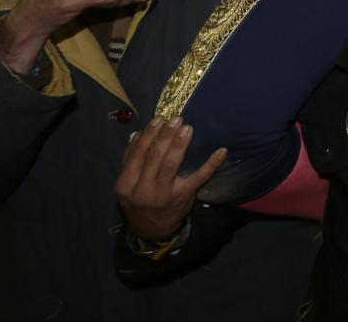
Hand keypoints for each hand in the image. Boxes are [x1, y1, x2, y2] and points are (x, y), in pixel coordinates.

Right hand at [114, 117, 226, 241]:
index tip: (158, 119)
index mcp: (126, 184)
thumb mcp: (127, 184)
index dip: (148, 136)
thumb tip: (138, 134)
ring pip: (171, 165)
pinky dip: (211, 164)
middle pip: (154, 157)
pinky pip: (199, 178)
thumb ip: (129, 161)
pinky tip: (221, 151)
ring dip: (180, 145)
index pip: (136, 155)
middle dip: (165, 136)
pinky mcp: (184, 196)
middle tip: (176, 119)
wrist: (151, 229)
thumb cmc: (138, 200)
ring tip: (187, 128)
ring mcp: (165, 194)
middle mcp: (143, 190)